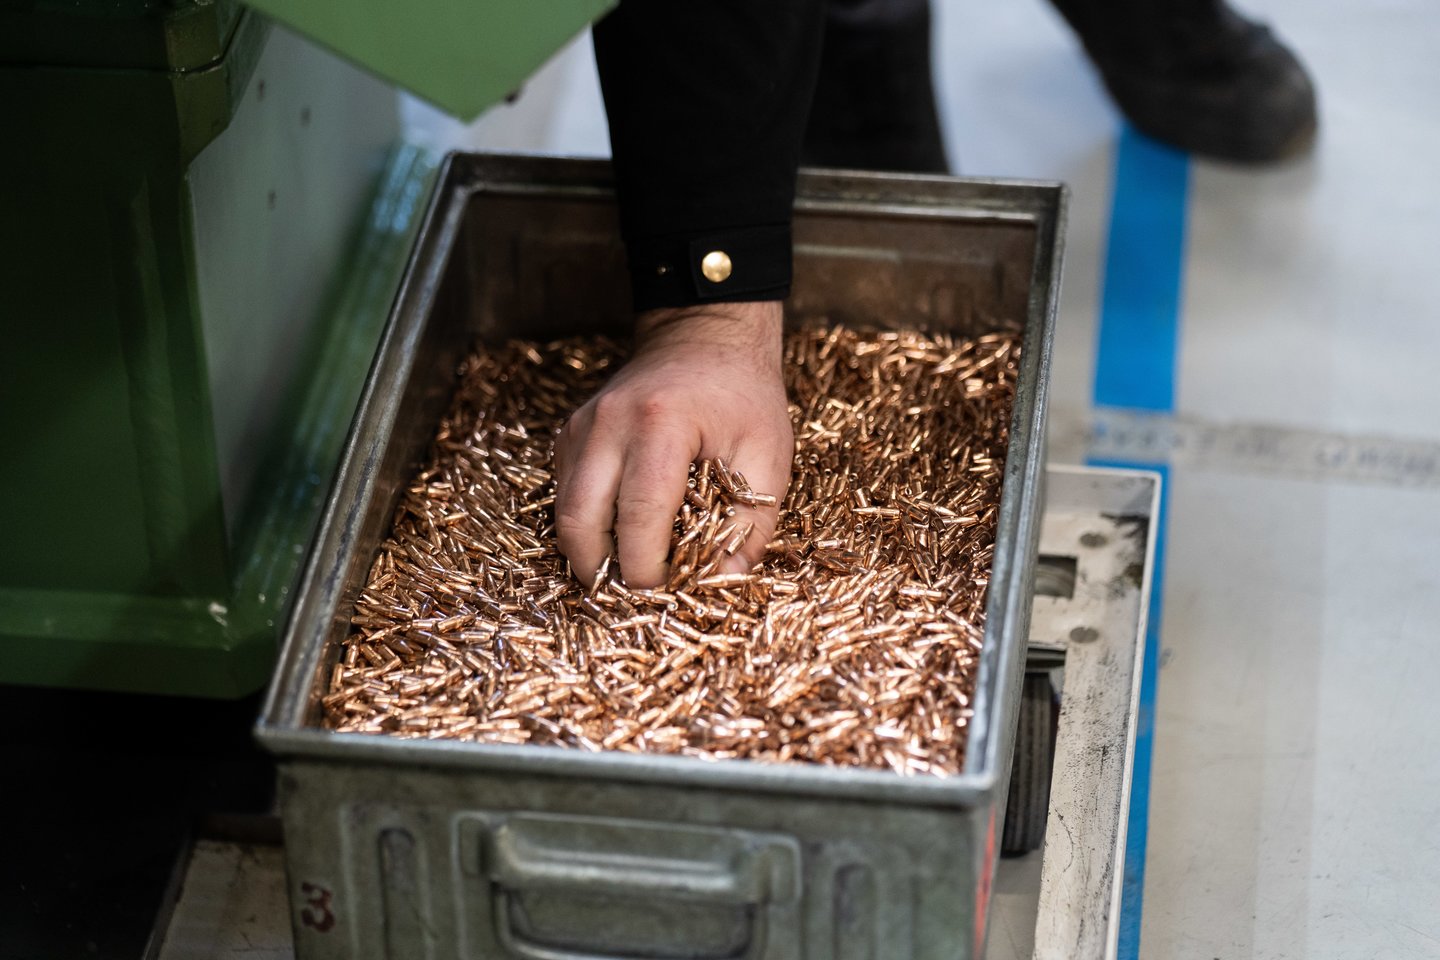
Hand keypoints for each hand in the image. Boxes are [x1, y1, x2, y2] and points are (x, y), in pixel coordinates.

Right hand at [553, 301, 792, 588]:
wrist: (705, 335)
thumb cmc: (743, 395)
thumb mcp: (768, 454)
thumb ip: (750, 523)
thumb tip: (723, 584)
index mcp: (661, 425)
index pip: (639, 516)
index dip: (647, 567)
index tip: (666, 593)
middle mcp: (608, 424)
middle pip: (579, 519)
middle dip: (601, 571)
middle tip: (634, 597)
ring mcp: (582, 425)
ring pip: (564, 509)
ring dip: (589, 551)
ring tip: (625, 573)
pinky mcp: (572, 432)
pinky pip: (566, 490)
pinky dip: (586, 522)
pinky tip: (619, 535)